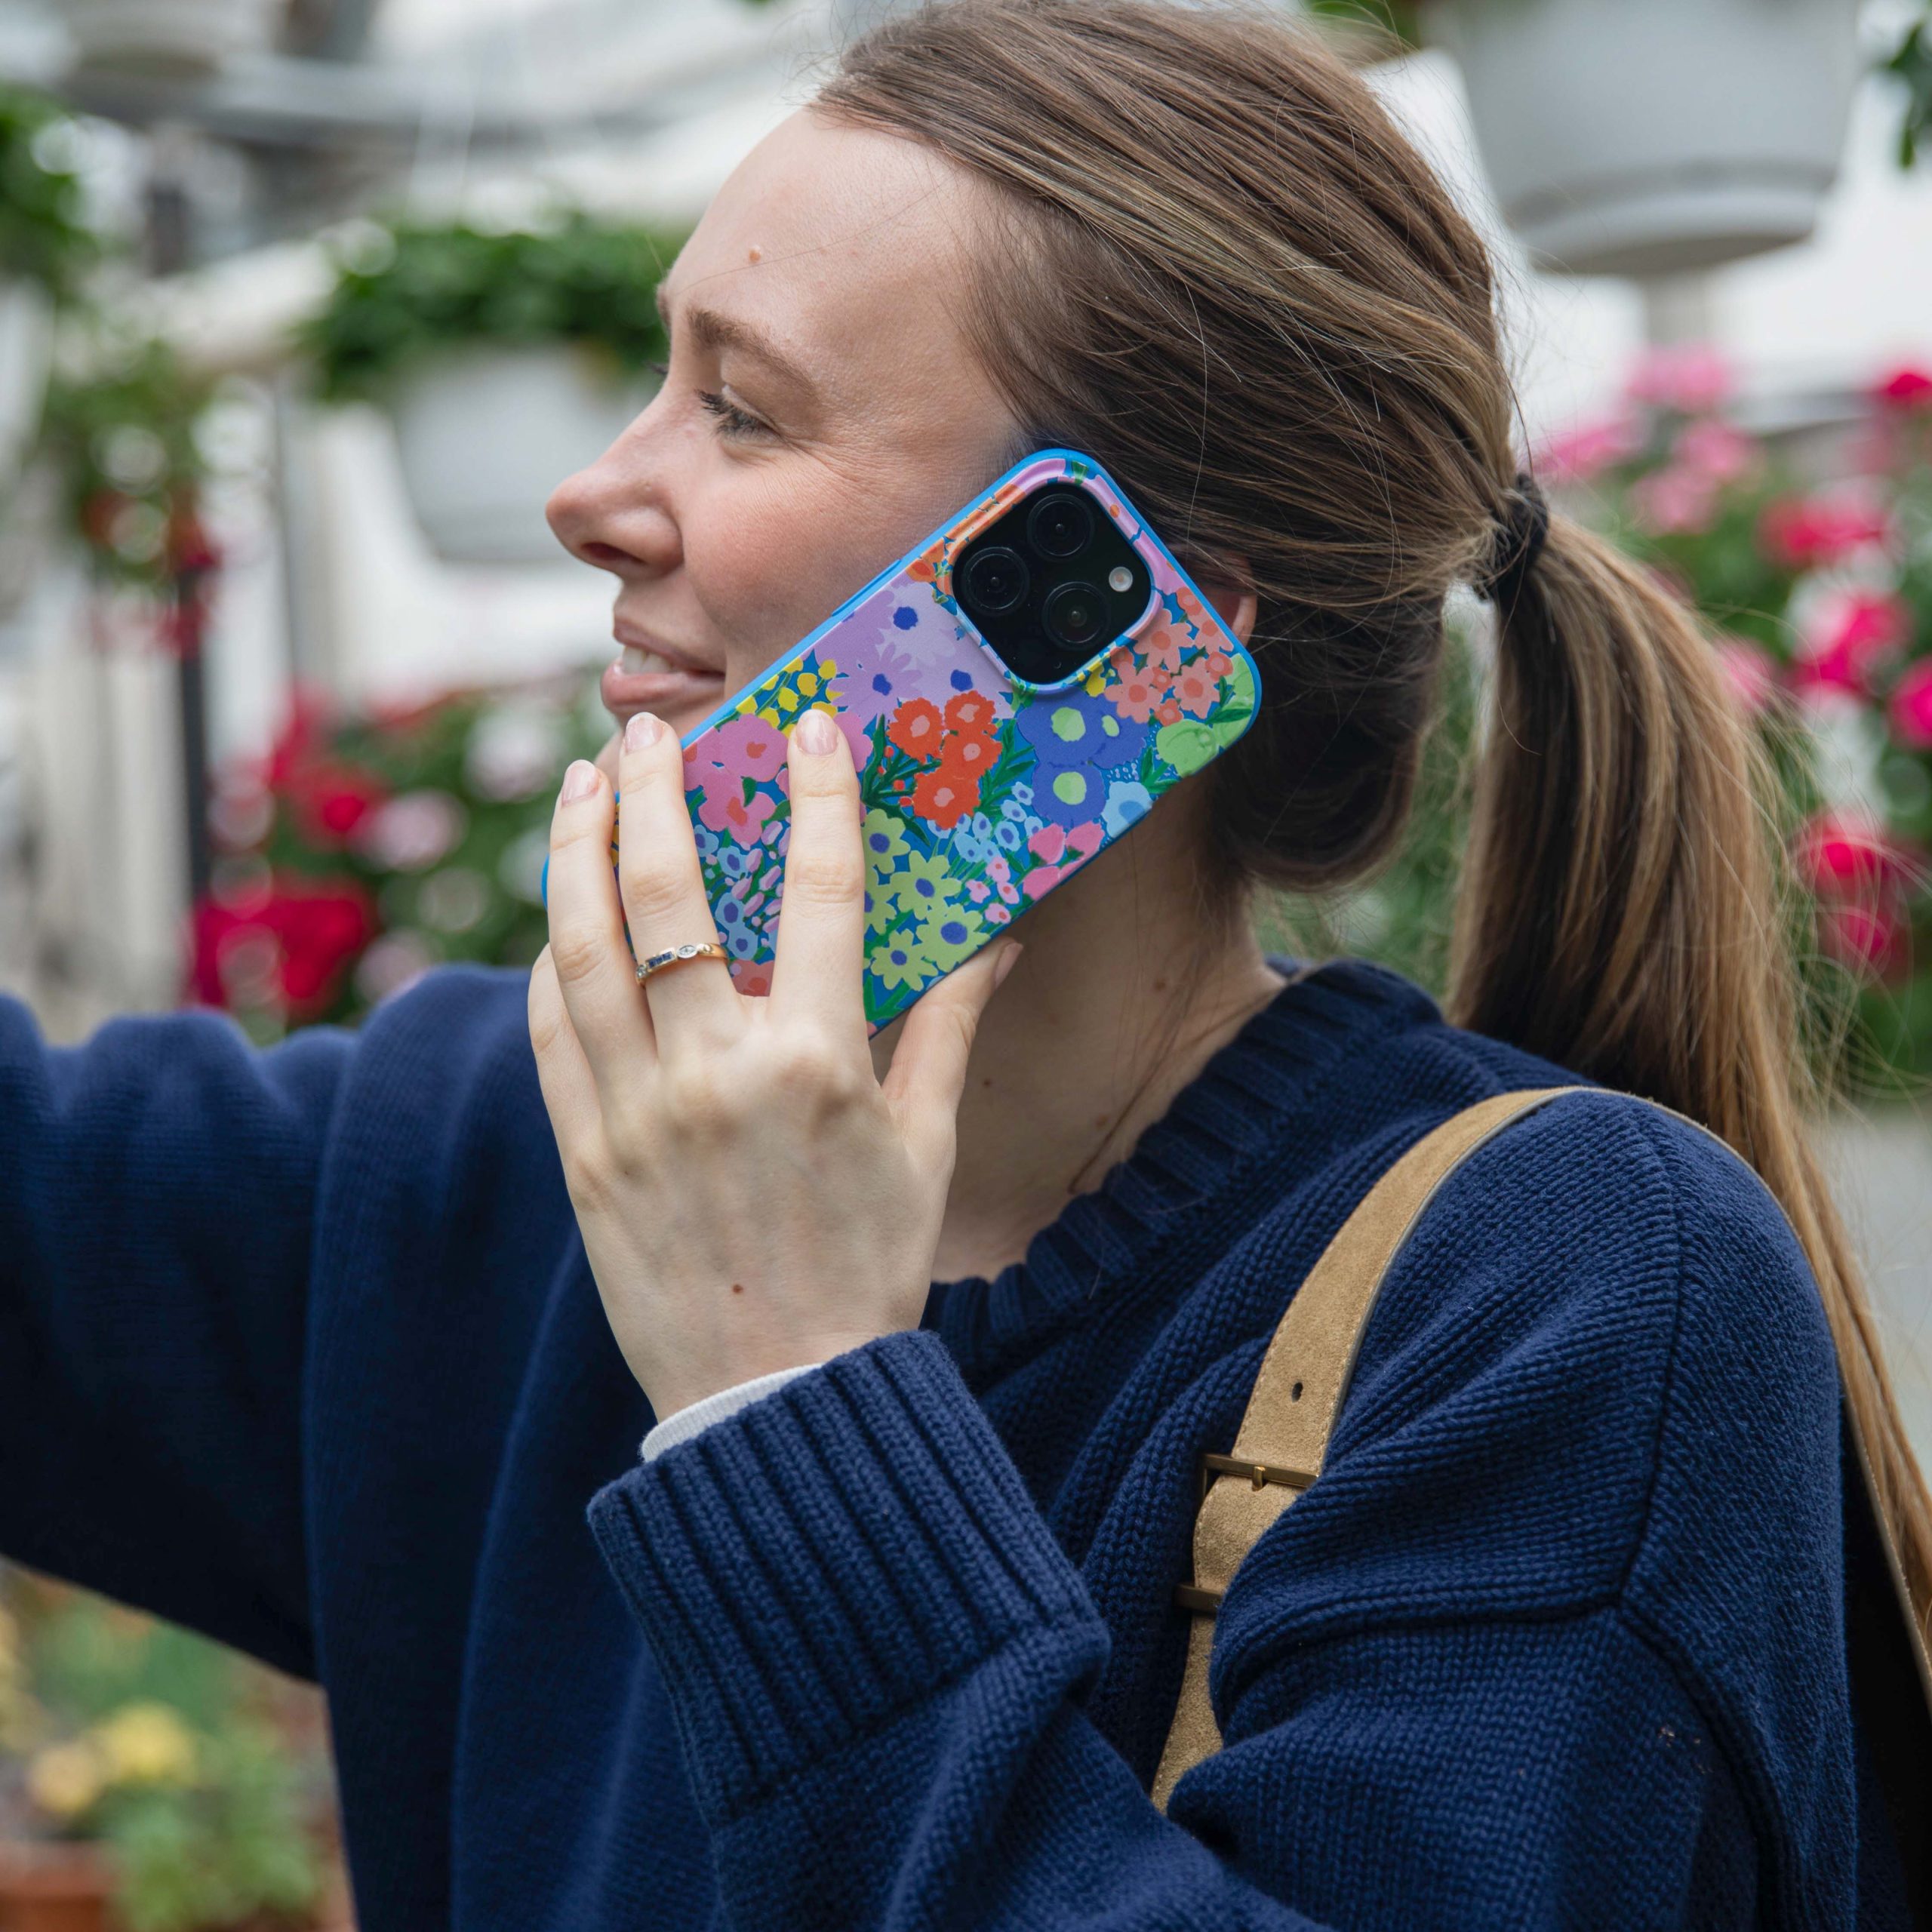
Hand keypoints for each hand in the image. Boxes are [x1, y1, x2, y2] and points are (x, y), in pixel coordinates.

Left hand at [528, 705, 1017, 1419]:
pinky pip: (553, 1031)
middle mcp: (717, 1074)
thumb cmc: (868, 1268)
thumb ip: (947, 1028)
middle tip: (648, 734)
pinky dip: (552, 959)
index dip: (816, 795)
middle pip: (669, 896)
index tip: (808, 729)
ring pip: (584, 948)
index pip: (818, 890)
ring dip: (576, 852)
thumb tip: (995, 938)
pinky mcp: (582, 1154)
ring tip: (580, 788)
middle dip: (655, 795)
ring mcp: (636, 1113)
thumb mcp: (926, 1146)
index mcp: (817, 1064)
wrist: (777, 1399)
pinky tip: (563, 913)